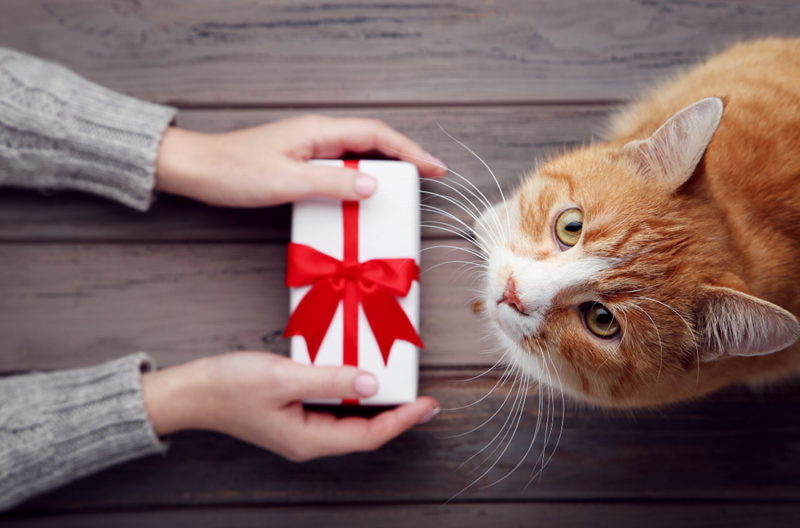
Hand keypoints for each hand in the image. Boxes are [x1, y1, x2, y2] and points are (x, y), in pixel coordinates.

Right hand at [141, 352, 439, 461]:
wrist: (190, 392)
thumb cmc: (229, 386)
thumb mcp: (283, 377)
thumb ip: (329, 379)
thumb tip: (372, 383)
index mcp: (308, 440)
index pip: (369, 436)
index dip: (402, 421)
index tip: (427, 405)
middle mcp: (308, 441)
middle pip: (364, 433)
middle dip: (397, 417)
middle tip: (424, 399)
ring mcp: (300, 430)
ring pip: (350, 422)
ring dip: (376, 406)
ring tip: (400, 389)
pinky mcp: (292, 416)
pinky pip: (333, 410)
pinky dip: (352, 396)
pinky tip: (359, 379)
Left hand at [155, 115, 447, 206]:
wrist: (197, 169)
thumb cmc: (234, 171)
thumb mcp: (287, 181)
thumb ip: (332, 182)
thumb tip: (373, 185)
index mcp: (318, 131)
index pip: (376, 135)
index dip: (409, 150)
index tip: (433, 167)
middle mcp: (317, 134)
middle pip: (373, 140)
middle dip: (405, 156)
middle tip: (430, 175)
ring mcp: (309, 146)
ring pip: (358, 152)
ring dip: (385, 166)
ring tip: (406, 186)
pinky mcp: (300, 161)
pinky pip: (341, 164)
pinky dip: (361, 175)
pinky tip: (365, 192)